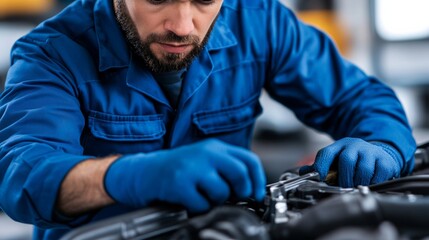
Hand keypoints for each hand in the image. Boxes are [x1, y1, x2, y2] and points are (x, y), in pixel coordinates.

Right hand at [104, 139, 265, 212]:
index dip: (257, 180)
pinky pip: (202, 204)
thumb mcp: (204, 160)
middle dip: (241, 191)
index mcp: (215, 147)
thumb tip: (251, 189)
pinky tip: (189, 200)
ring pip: (222, 191)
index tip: (256, 194)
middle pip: (240, 173)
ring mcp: (192, 167)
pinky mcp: (179, 183)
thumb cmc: (178, 170)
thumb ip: (226, 169)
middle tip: (233, 198)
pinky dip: (199, 207)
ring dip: (215, 200)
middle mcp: (206, 153)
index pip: (248, 159)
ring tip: (203, 196)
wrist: (144, 172)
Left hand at [300, 138, 402, 187]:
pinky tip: (369, 183)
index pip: (326, 153)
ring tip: (356, 185)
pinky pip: (379, 174)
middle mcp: (355, 146)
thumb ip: (320, 166)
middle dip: (344, 178)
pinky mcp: (385, 161)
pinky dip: (373, 182)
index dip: (321, 166)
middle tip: (344, 186)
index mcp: (339, 146)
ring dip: (358, 182)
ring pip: (363, 169)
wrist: (378, 153)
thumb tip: (303, 172)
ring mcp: (371, 152)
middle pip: (346, 160)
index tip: (321, 178)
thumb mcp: (335, 159)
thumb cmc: (353, 160)